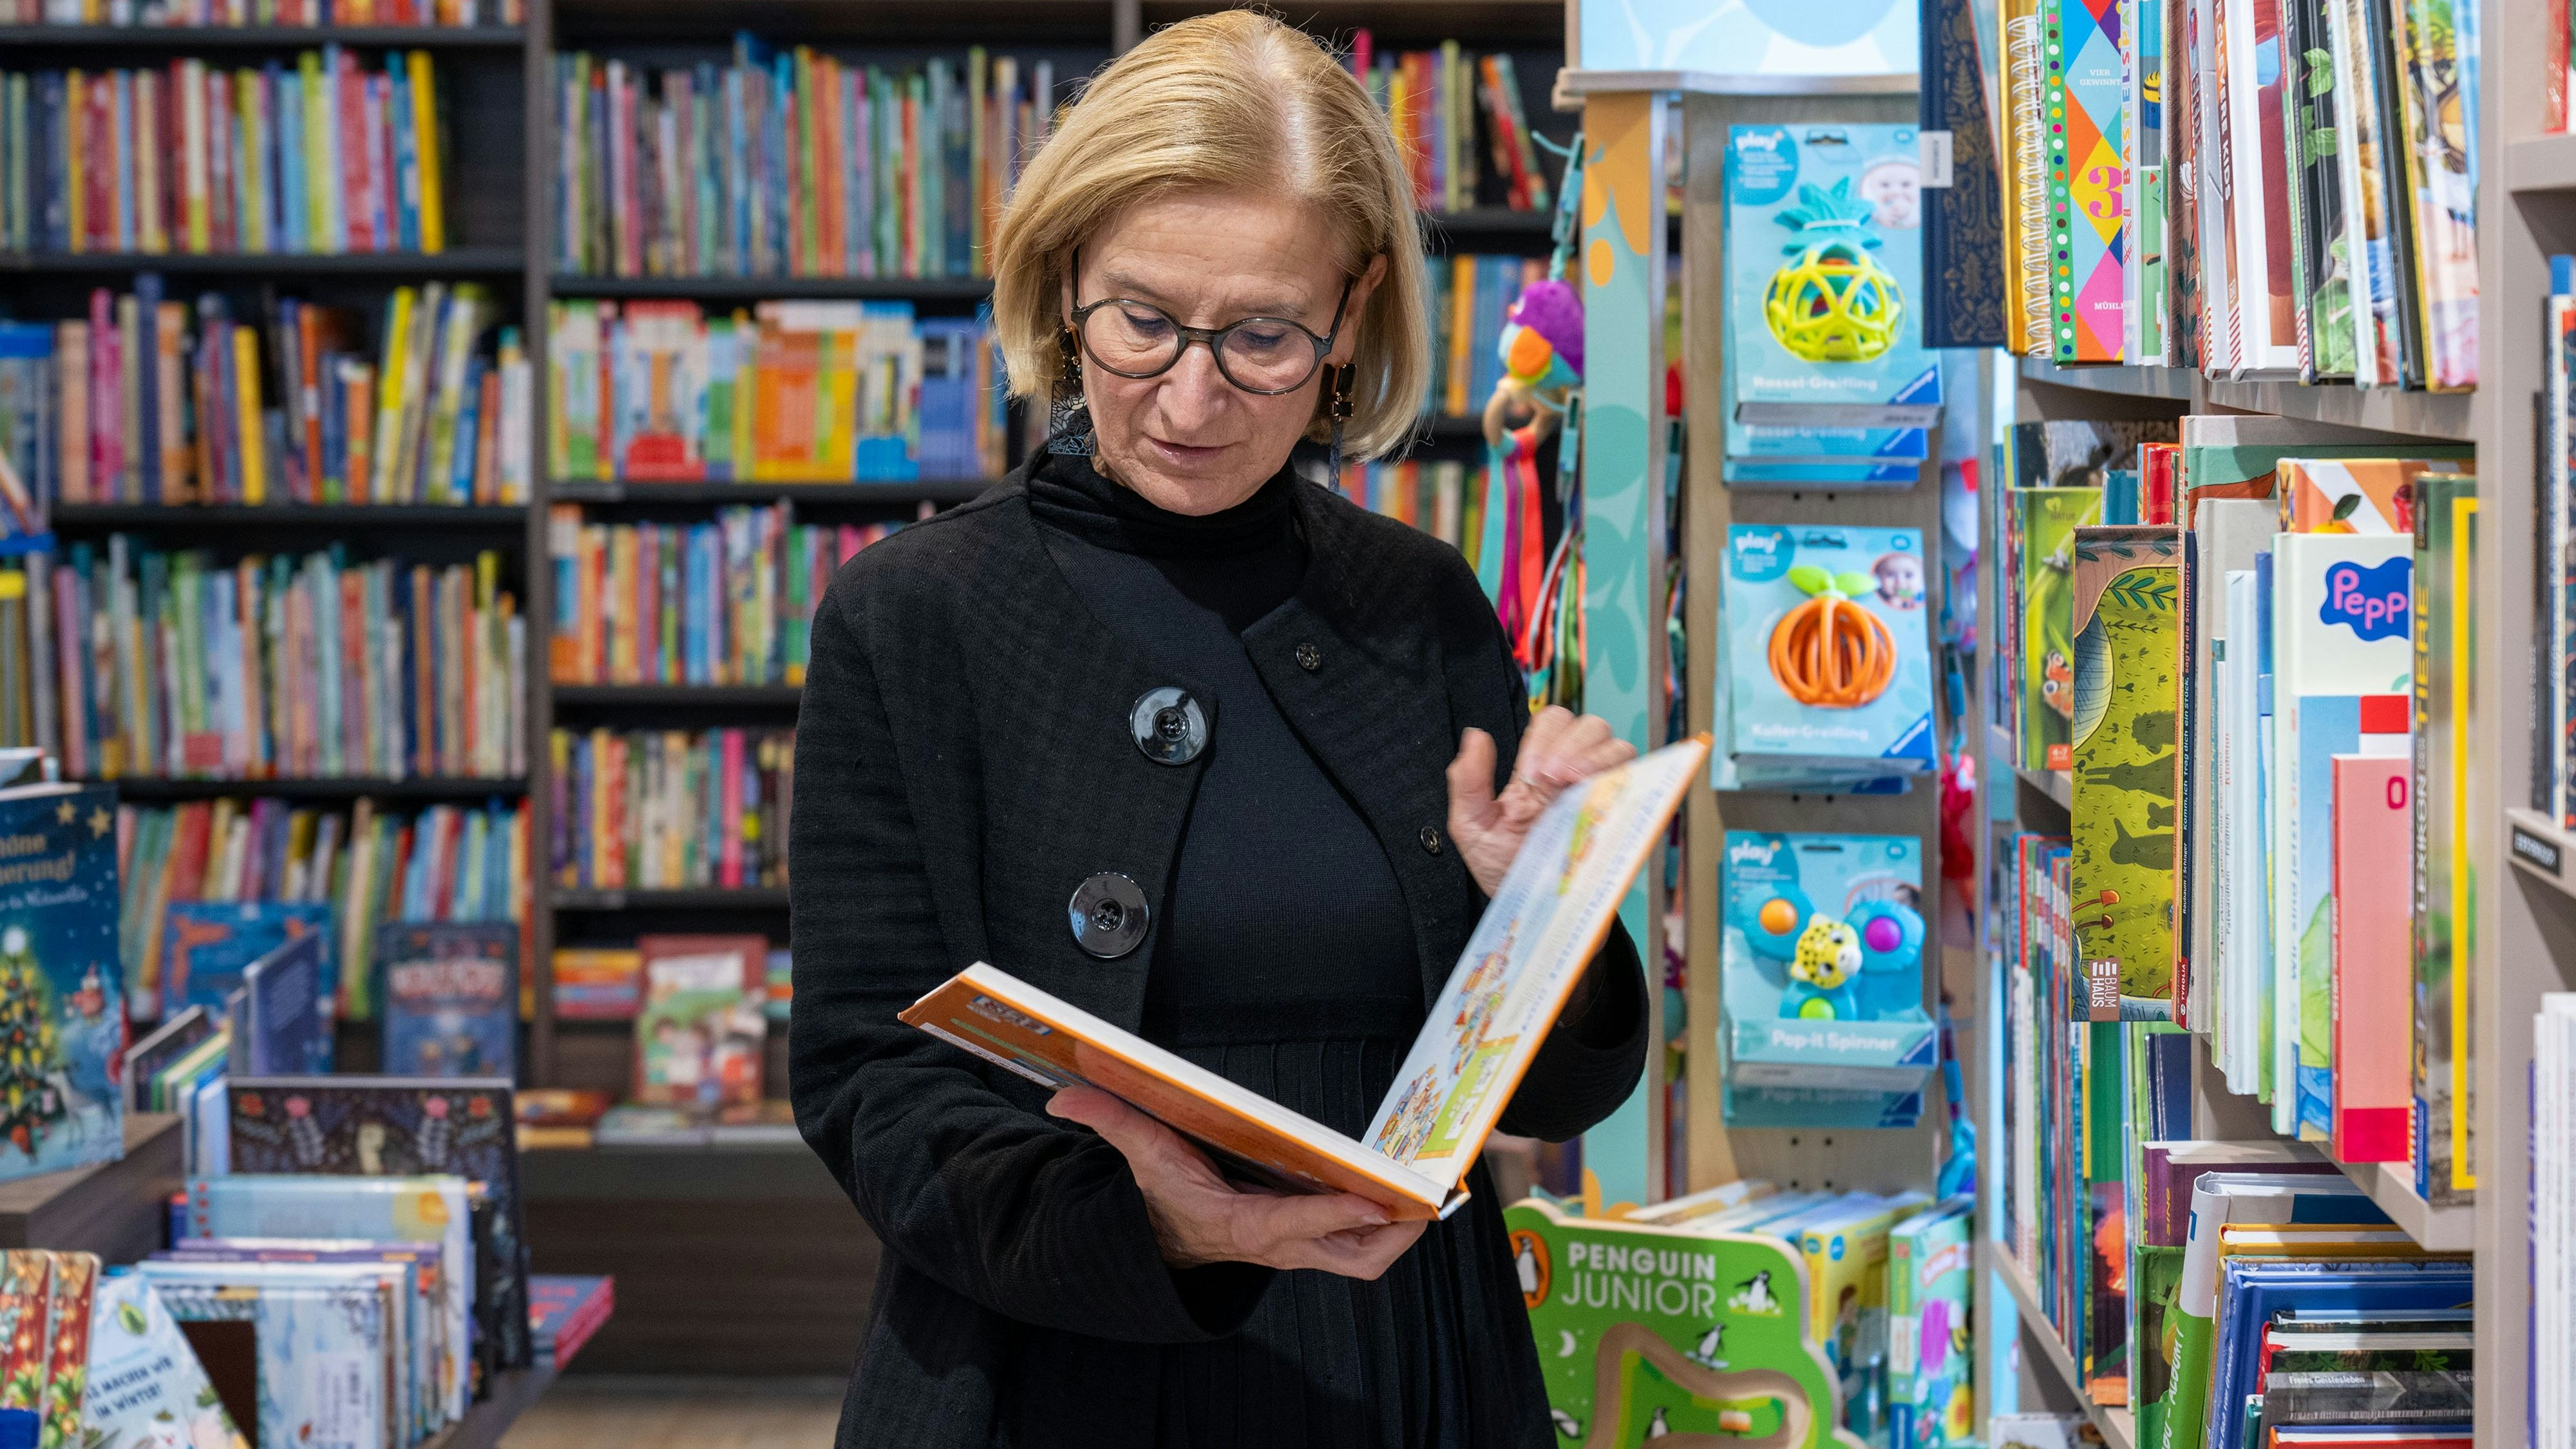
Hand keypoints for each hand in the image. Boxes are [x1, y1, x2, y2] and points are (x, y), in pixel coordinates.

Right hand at [1049, 1087, 1427, 1277]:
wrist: (1166, 1241)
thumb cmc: (1163, 1196)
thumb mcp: (1139, 1156)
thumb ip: (1109, 1121)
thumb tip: (1064, 1094)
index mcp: (1239, 1224)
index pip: (1291, 1225)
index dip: (1333, 1214)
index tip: (1373, 1197)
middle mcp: (1278, 1245)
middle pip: (1351, 1257)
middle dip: (1391, 1235)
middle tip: (1423, 1199)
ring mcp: (1300, 1250)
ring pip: (1365, 1257)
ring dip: (1399, 1234)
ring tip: (1428, 1195)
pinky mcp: (1312, 1244)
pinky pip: (1362, 1246)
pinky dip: (1388, 1227)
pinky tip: (1407, 1193)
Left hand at [1446, 706, 1638, 895]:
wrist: (1533, 912)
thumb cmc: (1505, 869)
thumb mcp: (1472, 827)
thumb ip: (1468, 781)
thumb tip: (1475, 734)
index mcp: (1537, 770)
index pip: (1553, 722)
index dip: (1545, 737)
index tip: (1531, 771)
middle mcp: (1573, 775)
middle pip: (1590, 726)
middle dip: (1571, 744)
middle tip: (1550, 777)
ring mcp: (1601, 794)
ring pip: (1619, 747)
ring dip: (1596, 756)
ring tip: (1571, 782)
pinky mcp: (1622, 817)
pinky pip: (1638, 783)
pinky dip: (1622, 779)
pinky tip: (1598, 795)